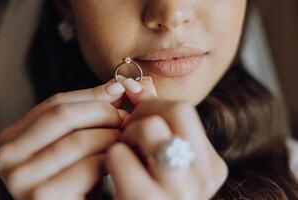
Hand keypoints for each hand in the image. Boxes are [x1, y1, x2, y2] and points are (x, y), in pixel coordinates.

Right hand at [0, 77, 129, 199]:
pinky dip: (111, 159)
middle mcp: (8, 156)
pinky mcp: (42, 196)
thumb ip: (90, 114)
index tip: (118, 90)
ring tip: (128, 138)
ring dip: (112, 136)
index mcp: (13, 138)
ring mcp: (21, 177)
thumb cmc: (78, 181)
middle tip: (127, 117)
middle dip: (102, 112)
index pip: (54, 104)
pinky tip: (120, 161)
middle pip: (63, 116)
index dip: (91, 95)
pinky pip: (88, 165)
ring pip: (78, 139)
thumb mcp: (78, 144)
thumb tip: (116, 85)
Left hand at [105, 99, 227, 199]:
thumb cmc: (147, 194)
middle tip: (129, 131)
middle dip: (142, 114)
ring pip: (148, 127)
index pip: (183, 109)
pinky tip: (113, 173)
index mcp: (210, 166)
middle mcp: (203, 177)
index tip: (137, 117)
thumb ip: (153, 119)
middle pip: (173, 109)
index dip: (153, 106)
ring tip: (123, 153)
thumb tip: (131, 83)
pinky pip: (119, 154)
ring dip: (127, 134)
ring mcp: (178, 192)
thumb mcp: (160, 158)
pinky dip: (111, 156)